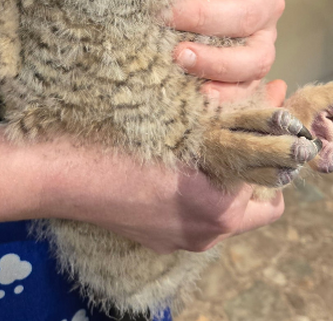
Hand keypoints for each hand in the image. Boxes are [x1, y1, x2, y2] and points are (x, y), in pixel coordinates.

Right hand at [39, 81, 288, 252]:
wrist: (58, 173)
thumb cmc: (118, 142)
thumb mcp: (183, 125)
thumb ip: (233, 120)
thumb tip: (272, 91)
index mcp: (220, 209)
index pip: (272, 183)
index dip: (274, 141)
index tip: (271, 106)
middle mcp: (207, 234)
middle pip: (257, 205)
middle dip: (258, 168)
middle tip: (251, 124)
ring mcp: (180, 240)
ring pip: (225, 211)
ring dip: (227, 179)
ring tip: (216, 136)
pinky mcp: (156, 237)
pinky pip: (193, 216)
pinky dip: (198, 191)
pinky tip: (182, 159)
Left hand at [166, 0, 284, 103]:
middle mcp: (268, 1)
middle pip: (244, 15)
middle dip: (199, 18)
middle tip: (162, 17)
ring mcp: (265, 38)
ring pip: (255, 58)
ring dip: (215, 61)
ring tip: (179, 56)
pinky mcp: (254, 68)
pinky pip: (250, 88)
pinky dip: (228, 94)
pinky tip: (202, 93)